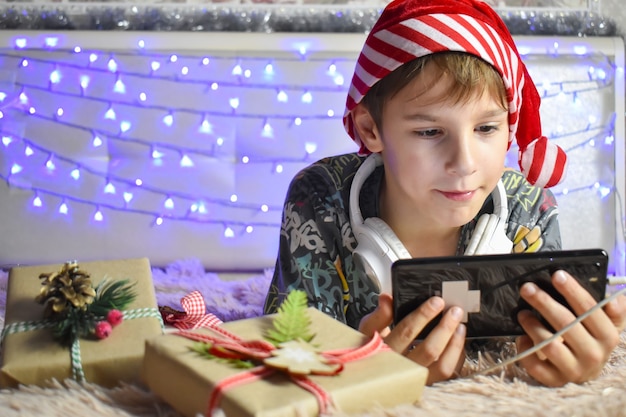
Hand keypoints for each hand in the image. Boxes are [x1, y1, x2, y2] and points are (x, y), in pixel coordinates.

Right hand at [359, 293, 466, 384]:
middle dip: (445, 327)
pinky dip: (456, 356)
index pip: (406, 332)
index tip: (436, 301)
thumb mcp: (368, 331)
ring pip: (442, 366)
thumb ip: (378, 315)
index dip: (423, 316)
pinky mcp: (428, 384)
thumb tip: (386, 298)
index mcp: (385, 352)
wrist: (372, 375)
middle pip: (429, 349)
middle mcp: (402, 369)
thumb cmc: (373, 349)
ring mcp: (416, 379)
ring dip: (454, 343)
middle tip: (454, 311)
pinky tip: (458, 342)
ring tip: (460, 326)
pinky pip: (447, 373)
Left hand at [516, 270, 625, 385]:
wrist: (587, 371)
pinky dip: (525, 350)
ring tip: (522, 313)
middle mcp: (593, 354)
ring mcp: (573, 369)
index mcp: (607, 336)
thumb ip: (615, 310)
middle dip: (544, 302)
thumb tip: (613, 300)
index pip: (589, 309)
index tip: (556, 275)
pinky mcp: (555, 379)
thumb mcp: (608, 323)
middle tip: (527, 288)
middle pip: (565, 324)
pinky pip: (535, 366)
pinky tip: (521, 338)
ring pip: (549, 344)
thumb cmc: (592, 338)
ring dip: (532, 325)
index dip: (572, 291)